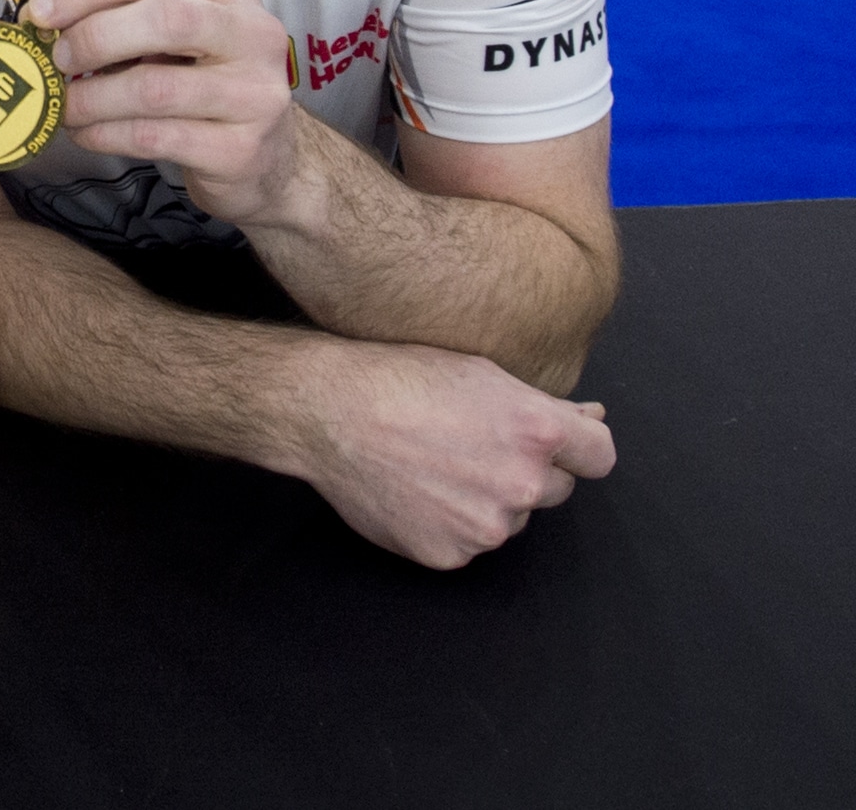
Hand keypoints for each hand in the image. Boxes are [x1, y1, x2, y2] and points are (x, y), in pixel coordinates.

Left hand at [25, 0, 300, 225]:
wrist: (269, 162)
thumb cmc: (206, 85)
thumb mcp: (177, 39)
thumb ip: (124, 17)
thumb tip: (45, 14)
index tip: (40, 11)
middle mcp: (254, 35)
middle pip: (164, 19)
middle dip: (94, 37)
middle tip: (55, 59)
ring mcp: (254, 95)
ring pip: (154, 87)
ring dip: (91, 96)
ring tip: (63, 105)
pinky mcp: (240, 149)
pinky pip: (155, 136)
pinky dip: (106, 133)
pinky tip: (85, 132)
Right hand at [291, 339, 616, 568]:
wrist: (328, 411)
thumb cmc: (400, 377)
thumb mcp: (480, 373)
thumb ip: (544, 407)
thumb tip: (593, 421)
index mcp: (536, 432)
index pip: (600, 456)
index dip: (577, 448)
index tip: (554, 445)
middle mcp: (520, 484)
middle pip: (553, 489)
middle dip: (524, 471)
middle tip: (470, 445)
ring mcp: (485, 526)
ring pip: (509, 518)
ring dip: (486, 500)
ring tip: (433, 465)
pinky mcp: (450, 554)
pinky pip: (467, 542)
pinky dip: (448, 523)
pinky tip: (415, 491)